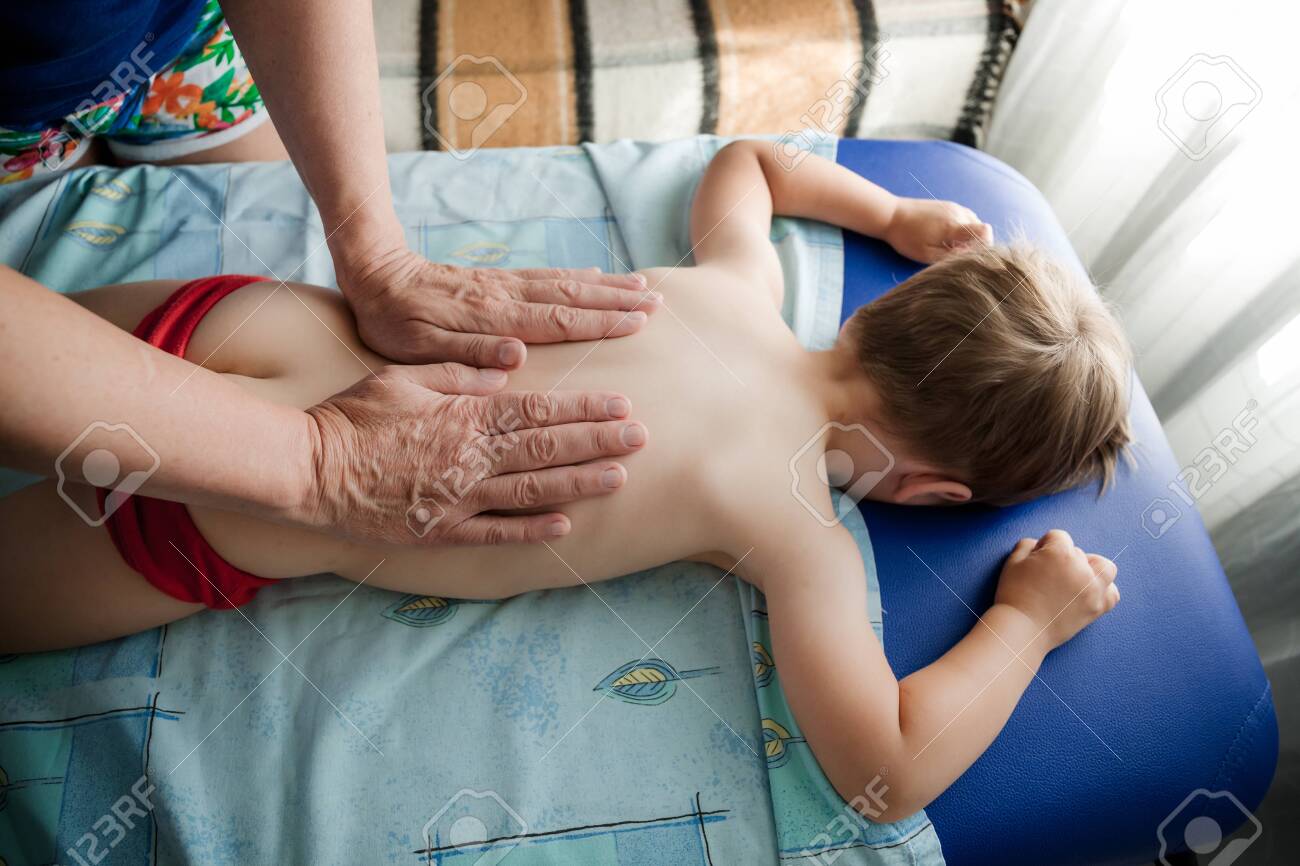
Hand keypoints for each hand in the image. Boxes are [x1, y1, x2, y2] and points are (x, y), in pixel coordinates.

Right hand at [300, 363, 647, 544]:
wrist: (306, 470)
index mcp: (464, 417)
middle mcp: (471, 459)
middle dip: (599, 442)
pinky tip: (566, 526)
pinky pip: (496, 532)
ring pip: (534, 490)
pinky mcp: (442, 531)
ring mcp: (459, 499)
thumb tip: (504, 367)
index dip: (584, 409)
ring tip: (620, 477)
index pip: (538, 411)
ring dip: (580, 483)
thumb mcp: (402, 378)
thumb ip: (456, 372)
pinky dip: (533, 530)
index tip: (620, 406)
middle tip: (641, 437)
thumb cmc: (351, 417)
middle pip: (548, 448)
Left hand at [339, 247, 662, 364]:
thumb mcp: (418, 348)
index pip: (556, 321)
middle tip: (657, 303)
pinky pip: (547, 276)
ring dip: (605, 286)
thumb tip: (517, 355)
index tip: (637, 322)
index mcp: (491, 318)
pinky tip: (595, 279)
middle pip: (571, 297)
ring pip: (564, 283)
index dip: (599, 323)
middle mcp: (504, 296)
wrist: (373, 272)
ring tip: (641, 287)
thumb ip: (468, 353)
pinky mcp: (497, 280)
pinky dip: (577, 278)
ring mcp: (503, 285)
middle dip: (616, 301)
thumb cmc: (393, 320)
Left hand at [883, 198, 992, 263]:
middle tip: (954, 252)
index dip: (985, 246)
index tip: (971, 254)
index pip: (985, 232)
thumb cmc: (906, 238)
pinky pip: (966, 216)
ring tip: (949, 243)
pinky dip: (963, 227)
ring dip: (969, 235)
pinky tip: (947, 234)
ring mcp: (954, 206)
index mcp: (952, 227)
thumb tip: (970, 257)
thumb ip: (951, 256)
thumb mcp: (926, 254)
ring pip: (975, 222)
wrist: (891, 215)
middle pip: (981, 230)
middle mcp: (957, 213)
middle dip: (974, 243)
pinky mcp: (949, 204)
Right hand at [993, 530, 1118, 651]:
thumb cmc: (1014, 594)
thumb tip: (1039, 544)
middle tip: (1048, 576)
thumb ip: (1027, 544)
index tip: (1035, 562)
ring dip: (1092, 568)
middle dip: (1063, 559)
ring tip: (1075, 578)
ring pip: (1104, 567)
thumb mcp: (1012, 561)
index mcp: (1060, 552)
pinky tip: (1089, 593)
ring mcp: (1092, 589)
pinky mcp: (1097, 608)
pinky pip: (1112, 594)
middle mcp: (1081, 568)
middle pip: (1078, 552)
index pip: (1058, 536)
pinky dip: (1104, 591)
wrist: (1022, 629)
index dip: (1044, 546)